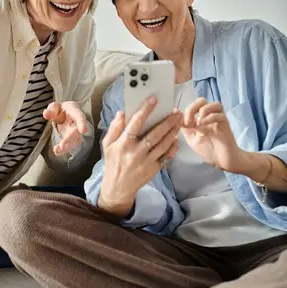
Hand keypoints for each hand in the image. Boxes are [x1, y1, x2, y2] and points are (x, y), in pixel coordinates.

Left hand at [43, 101, 87, 155]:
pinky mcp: (72, 139)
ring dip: (67, 147)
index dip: (82, 123)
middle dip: (69, 139)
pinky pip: (71, 145)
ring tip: (57, 150)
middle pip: (76, 132)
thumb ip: (51, 109)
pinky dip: (64, 150)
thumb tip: (46, 114)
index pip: (80, 117)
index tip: (83, 131)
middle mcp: (77, 123)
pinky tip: (57, 152)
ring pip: (75, 141)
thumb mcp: (54, 106)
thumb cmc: (60, 109)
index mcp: (74, 111)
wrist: (64, 114)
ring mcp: (76, 132)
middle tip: (62, 146)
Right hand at [98, 97, 182, 216]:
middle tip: (176, 111)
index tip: (153, 99)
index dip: (145, 110)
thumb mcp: (107, 145)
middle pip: (155, 134)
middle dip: (167, 121)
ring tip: (179, 121)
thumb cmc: (113, 163)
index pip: (135, 123)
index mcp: (123, 144)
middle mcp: (136, 152)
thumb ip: (114, 128)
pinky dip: (173, 147)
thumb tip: (122, 113)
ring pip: (164, 144)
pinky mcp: (154, 169)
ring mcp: (147, 162)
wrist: (118, 188)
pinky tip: (176, 139)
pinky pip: (167, 156)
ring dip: (173, 132)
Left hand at [181, 98, 243, 171]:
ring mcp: (219, 120)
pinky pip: (220, 115)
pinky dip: (210, 118)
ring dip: (203, 111)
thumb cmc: (208, 150)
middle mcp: (210, 116)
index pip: (192, 106)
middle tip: (188, 122)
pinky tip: (204, 126)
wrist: (222, 161)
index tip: (181, 123)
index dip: (185, 112)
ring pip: (214, 104)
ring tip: (198, 124)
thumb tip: (175, 111)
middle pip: (202, 100)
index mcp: (201, 118)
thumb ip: (184, 126)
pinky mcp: (226, 125)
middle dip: (192, 108)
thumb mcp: (191, 138)